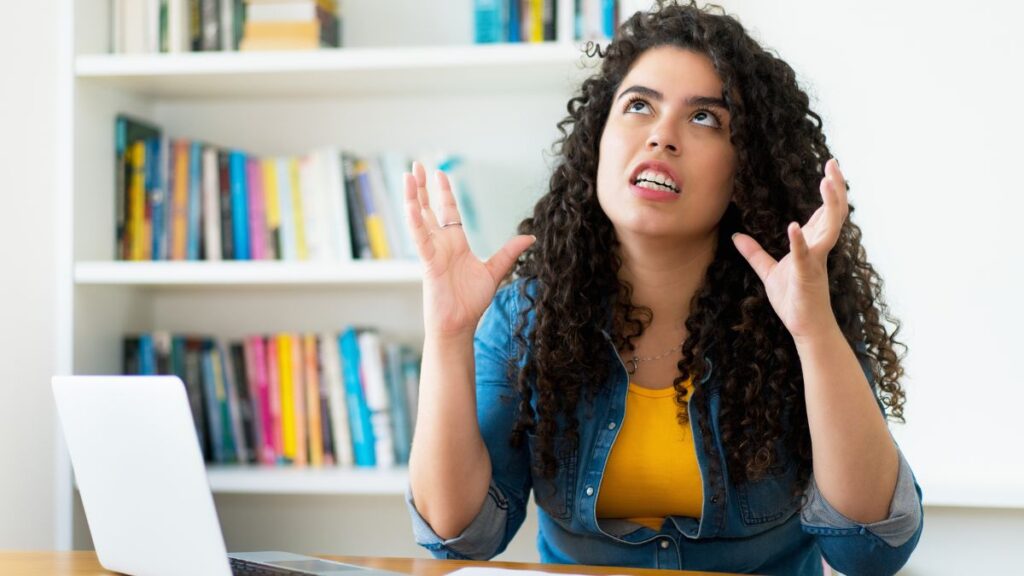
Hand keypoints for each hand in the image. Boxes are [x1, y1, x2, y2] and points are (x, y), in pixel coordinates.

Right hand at [404, 161, 535, 338]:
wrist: (460, 324)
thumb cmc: (471, 301)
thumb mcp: (495, 271)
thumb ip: (509, 252)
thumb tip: (530, 237)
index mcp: (455, 244)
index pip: (448, 212)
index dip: (443, 193)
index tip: (439, 174)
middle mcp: (441, 244)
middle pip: (428, 209)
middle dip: (422, 188)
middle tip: (414, 166)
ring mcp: (432, 252)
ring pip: (419, 219)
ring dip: (413, 198)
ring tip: (407, 176)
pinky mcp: (429, 263)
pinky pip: (420, 239)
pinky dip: (415, 222)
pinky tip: (410, 205)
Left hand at [731, 158, 847, 343]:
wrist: (804, 327)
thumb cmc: (793, 300)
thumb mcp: (768, 272)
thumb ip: (754, 253)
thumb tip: (736, 236)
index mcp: (813, 244)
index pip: (825, 212)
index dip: (830, 190)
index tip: (829, 168)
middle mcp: (819, 248)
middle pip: (834, 212)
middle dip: (837, 187)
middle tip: (834, 163)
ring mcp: (816, 261)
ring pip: (829, 227)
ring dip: (829, 204)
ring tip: (827, 181)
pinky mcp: (807, 276)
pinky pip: (805, 256)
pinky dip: (798, 241)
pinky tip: (793, 226)